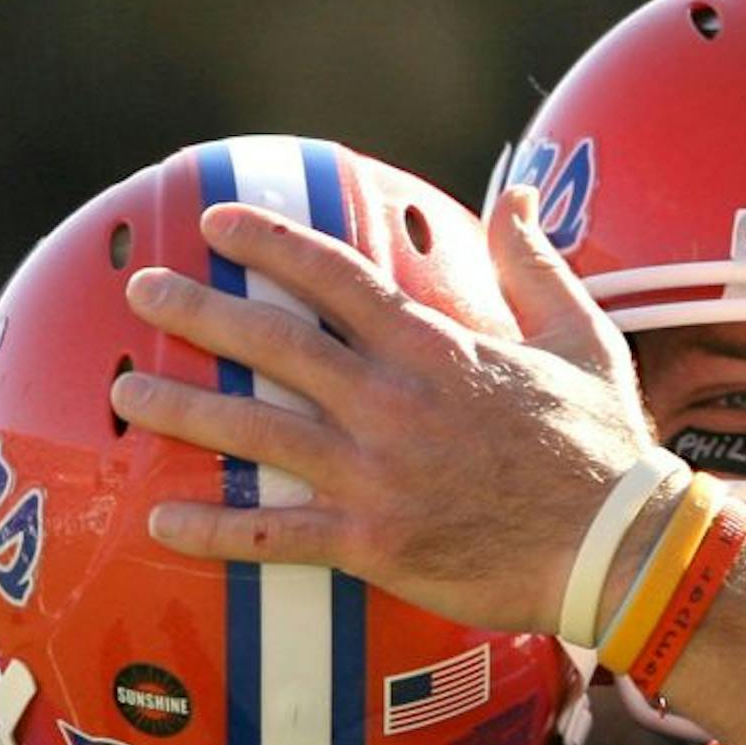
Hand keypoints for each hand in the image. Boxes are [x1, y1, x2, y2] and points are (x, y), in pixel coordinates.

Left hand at [109, 187, 654, 633]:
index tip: (214, 223)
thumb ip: (535, 266)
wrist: (619, 548)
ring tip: (126, 391)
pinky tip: (162, 522)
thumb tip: (518, 196)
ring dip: (184, 409)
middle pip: (275, 344)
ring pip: (257, 432)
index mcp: (437, 349)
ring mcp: (378, 476)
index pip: (334, 278)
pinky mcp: (375, 545)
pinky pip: (277, 535)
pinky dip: (215, 531)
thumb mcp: (584, 338)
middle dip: (199, 312)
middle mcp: (393, 404)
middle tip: (143, 292)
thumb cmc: (607, 447)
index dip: (267, 245)